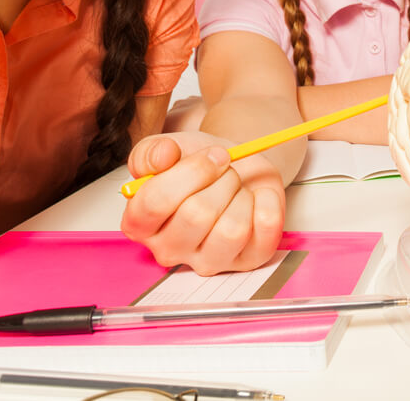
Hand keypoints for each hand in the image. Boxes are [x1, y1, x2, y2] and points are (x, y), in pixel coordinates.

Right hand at [120, 131, 284, 274]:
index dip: (191, 172)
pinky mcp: (246, 261)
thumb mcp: (169, 148)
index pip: (154, 204)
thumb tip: (162, 156)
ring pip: (232, 231)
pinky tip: (258, 198)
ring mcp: (208, 261)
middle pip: (196, 215)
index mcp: (140, 224)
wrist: (235, 169)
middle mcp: (169, 249)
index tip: (213, 155)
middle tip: (226, 171)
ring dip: (242, 196)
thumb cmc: (197, 165)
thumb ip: (152, 150)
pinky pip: (266, 232)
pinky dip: (269, 203)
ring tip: (238, 189)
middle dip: (221, 180)